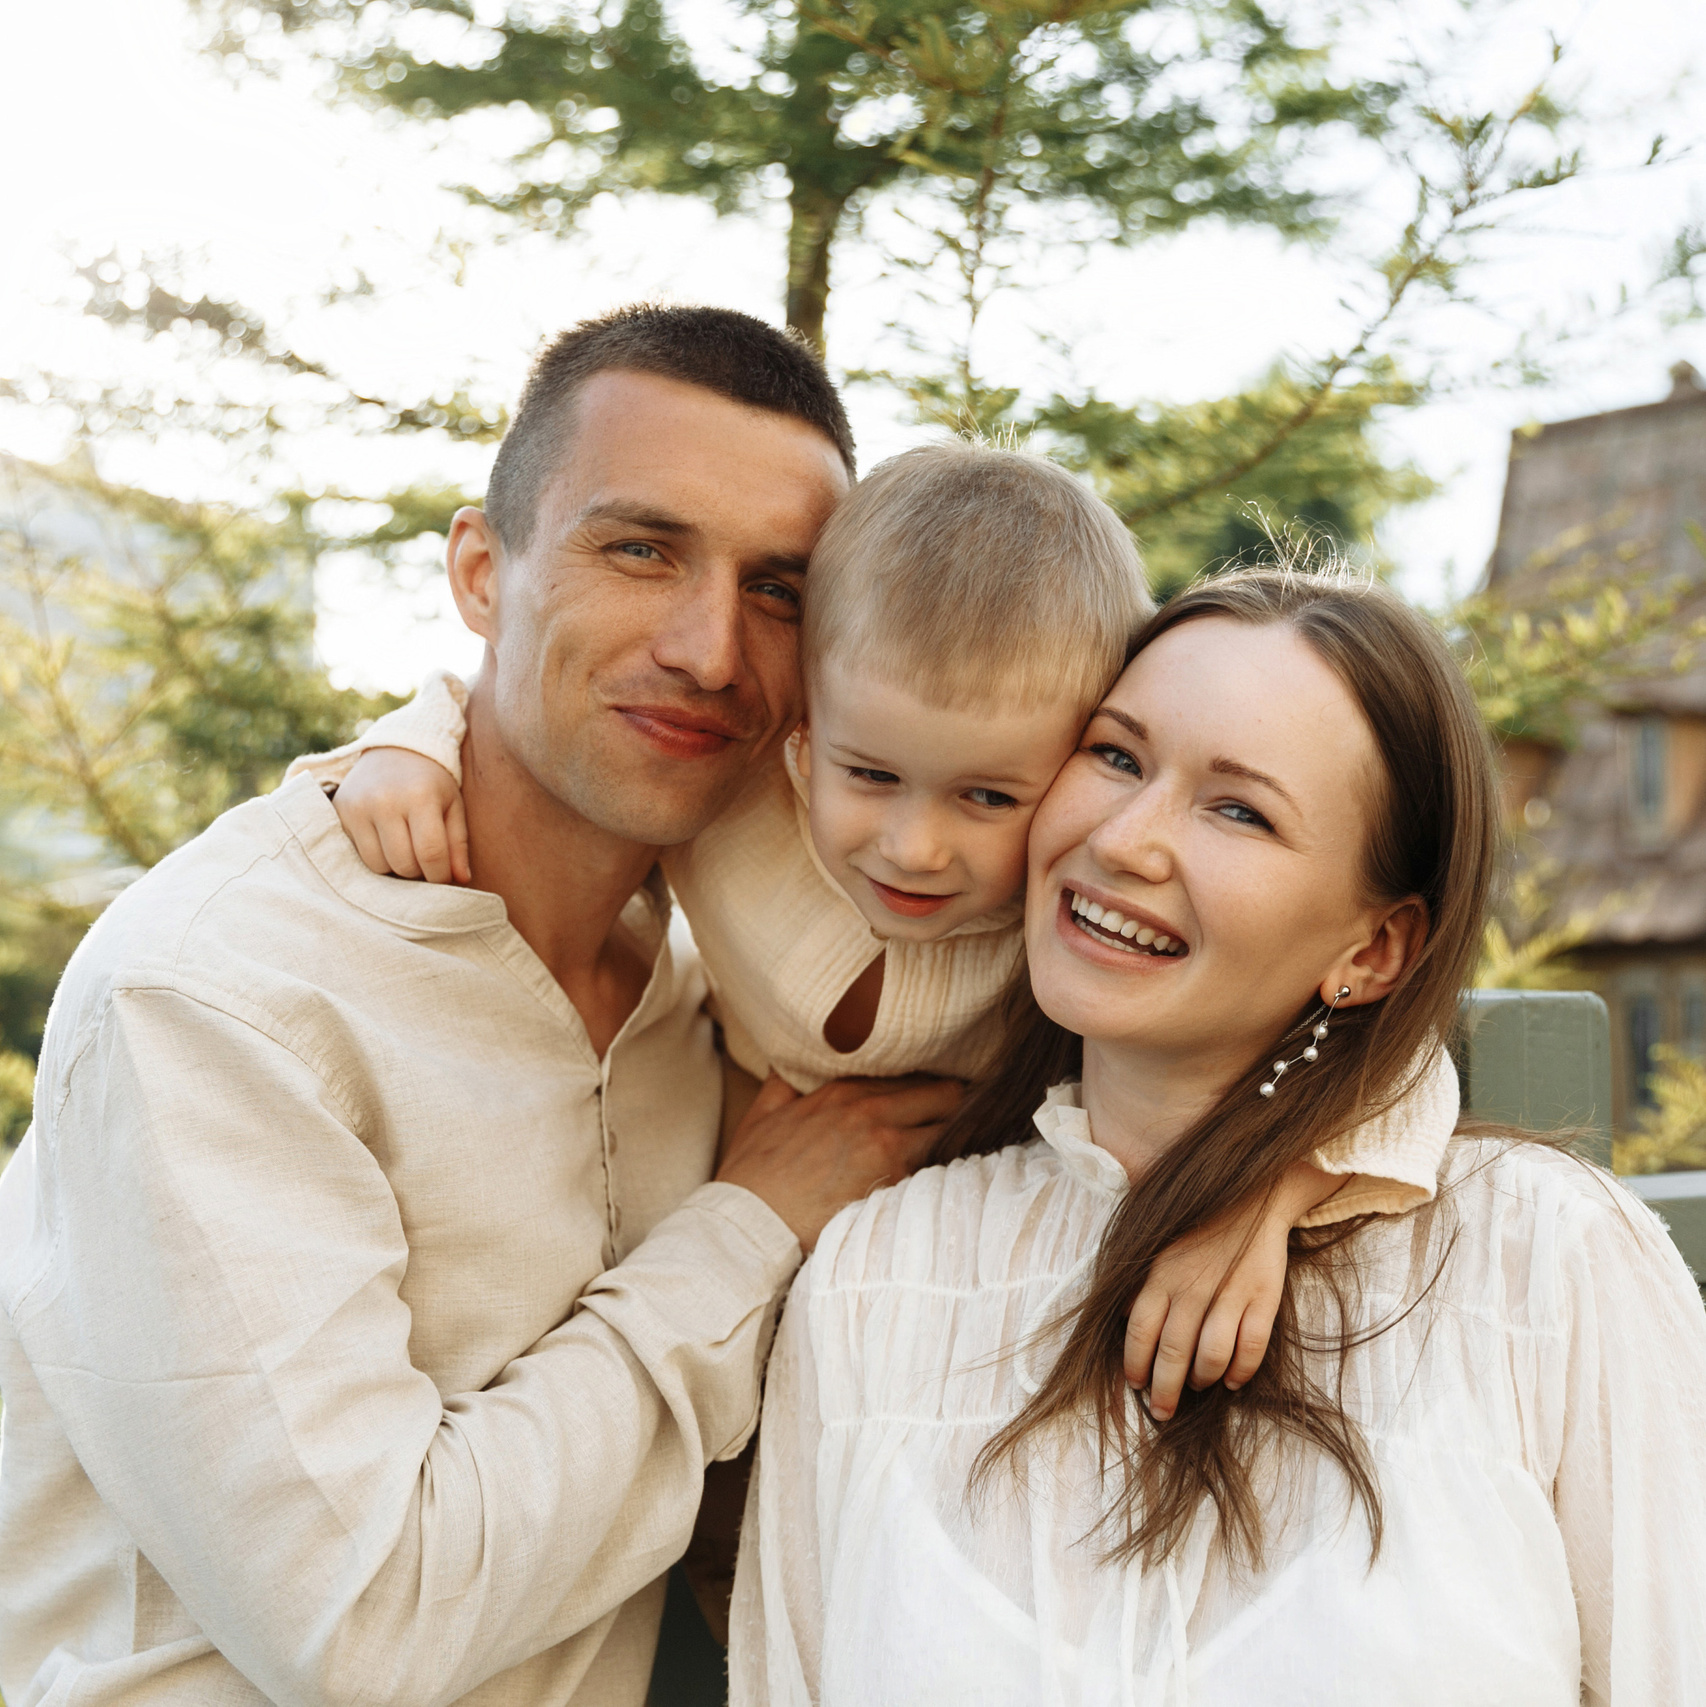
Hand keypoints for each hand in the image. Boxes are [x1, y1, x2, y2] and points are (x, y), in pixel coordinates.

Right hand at [333, 747, 469, 884]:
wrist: (394, 749)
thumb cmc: (431, 782)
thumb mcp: (453, 806)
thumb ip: (458, 844)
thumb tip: (461, 880)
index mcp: (419, 796)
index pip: (430, 853)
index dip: (440, 875)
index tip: (444, 879)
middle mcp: (384, 801)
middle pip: (403, 864)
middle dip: (419, 871)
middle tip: (424, 860)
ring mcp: (357, 807)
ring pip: (378, 866)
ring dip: (395, 867)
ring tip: (406, 849)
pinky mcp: (339, 812)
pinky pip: (358, 856)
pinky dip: (375, 857)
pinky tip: (385, 842)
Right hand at [716, 1072, 961, 1252]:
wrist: (749, 1226)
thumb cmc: (751, 1177)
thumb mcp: (761, 1115)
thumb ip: (782, 1083)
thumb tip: (789, 1062)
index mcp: (842, 1091)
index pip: (909, 1075)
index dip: (929, 1085)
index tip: (941, 1092)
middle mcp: (870, 1112)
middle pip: (943, 1097)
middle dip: (957, 1106)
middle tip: (967, 1117)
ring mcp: (887, 1148)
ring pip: (947, 1132)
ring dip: (955, 1139)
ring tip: (966, 1147)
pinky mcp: (894, 1186)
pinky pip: (937, 1171)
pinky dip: (945, 1172)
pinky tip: (952, 1178)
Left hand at [1124, 1163, 1342, 1418]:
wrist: (1253, 1195)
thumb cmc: (1198, 1225)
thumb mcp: (1158, 1246)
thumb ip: (1140, 1282)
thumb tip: (1120, 1318)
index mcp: (1161, 1274)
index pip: (1140, 1331)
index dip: (1135, 1364)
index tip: (1135, 1385)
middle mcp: (1193, 1286)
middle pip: (1173, 1352)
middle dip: (1165, 1390)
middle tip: (1163, 1411)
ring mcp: (1230, 1293)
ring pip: (1212, 1355)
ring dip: (1202, 1379)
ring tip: (1198, 1386)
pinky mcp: (1264, 1297)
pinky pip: (1252, 1347)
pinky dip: (1241, 1371)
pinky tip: (1232, 1380)